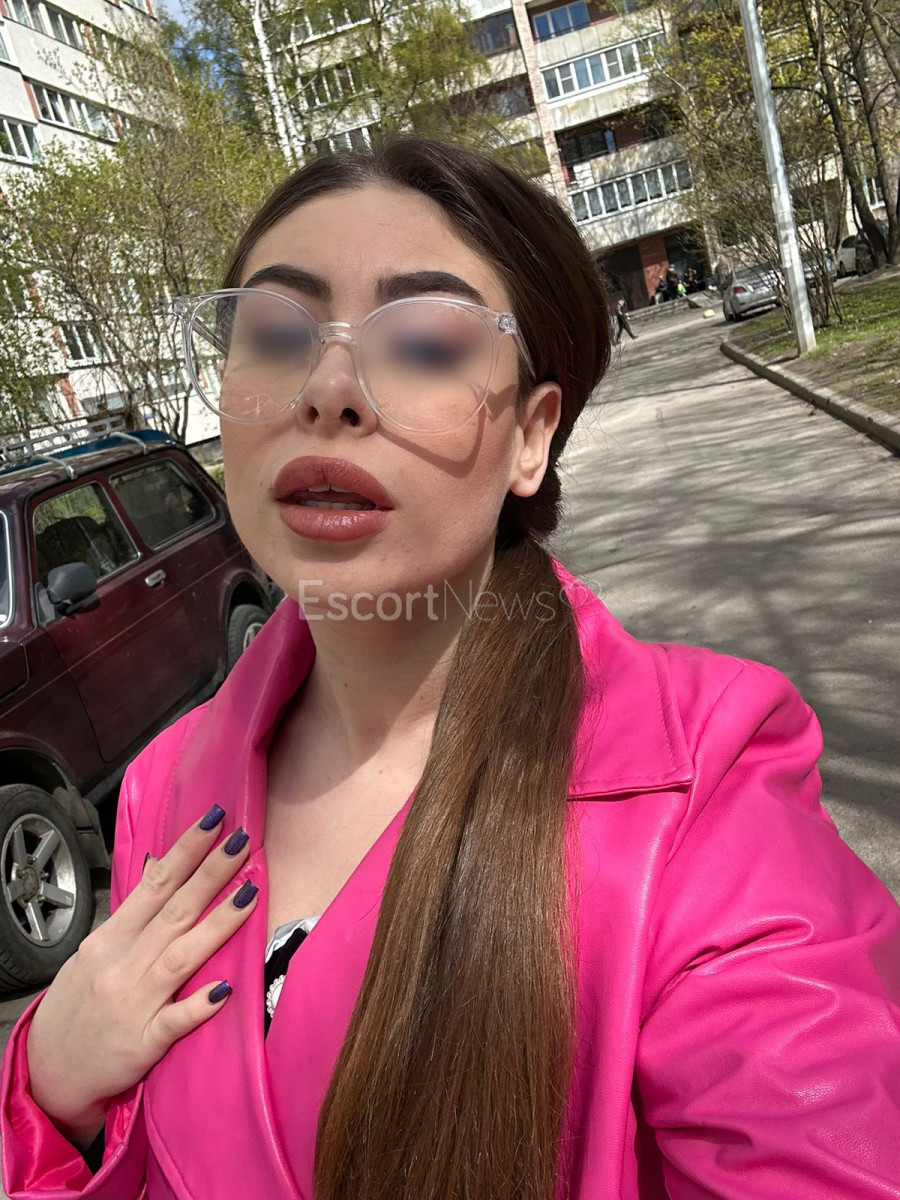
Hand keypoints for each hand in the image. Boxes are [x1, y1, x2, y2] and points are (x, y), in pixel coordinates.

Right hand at [25, 806, 257, 1149]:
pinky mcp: (144, 1043)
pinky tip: (227, 988)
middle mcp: (123, 965)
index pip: (154, 884)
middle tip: (242, 841)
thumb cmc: (79, 1006)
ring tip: (250, 894)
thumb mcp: (95, 954)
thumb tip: (167, 878)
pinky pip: (175, 1021)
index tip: (214, 821)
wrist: (48, 1072)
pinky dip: (199, 1004)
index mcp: (111, 939)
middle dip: (211, 873)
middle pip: (175, 911)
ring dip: (217, 924)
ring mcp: (134, 1004)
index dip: (186, 851)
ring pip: (182, 956)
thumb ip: (133, 922)